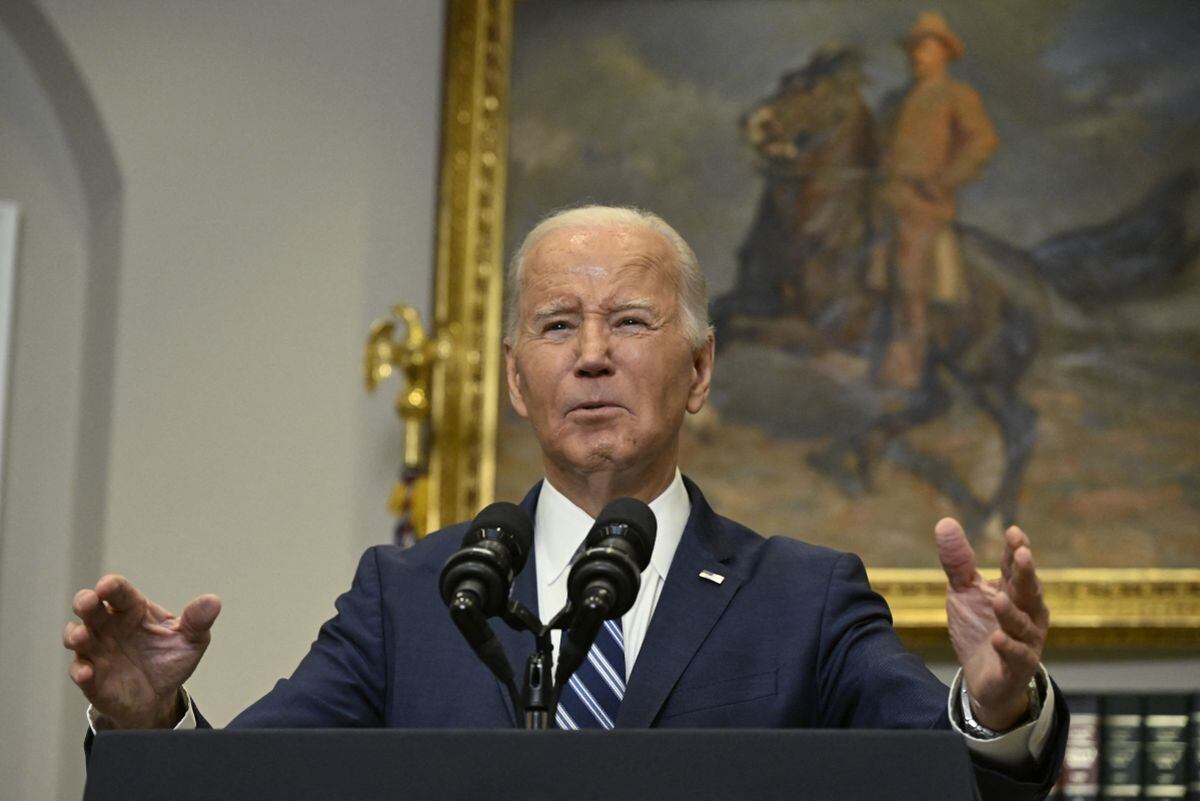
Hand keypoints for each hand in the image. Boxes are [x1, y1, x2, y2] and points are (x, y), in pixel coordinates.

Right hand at [63, 575, 220, 728]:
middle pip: (90, 609)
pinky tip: (87, 672)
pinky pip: (80, 672)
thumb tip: (213, 601)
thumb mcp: (191, 640)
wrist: (159, 697)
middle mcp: (110, 627)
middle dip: (85, 602)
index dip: (111, 587)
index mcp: (133, 611)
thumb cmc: (169, 659)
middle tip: (88, 602)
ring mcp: (98, 651)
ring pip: (77, 637)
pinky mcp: (92, 678)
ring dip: (76, 635)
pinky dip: (81, 671)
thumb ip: (198, 620)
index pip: (120, 593)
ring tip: (83, 636)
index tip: (107, 585)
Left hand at [935, 518, 1047, 731]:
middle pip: (1028, 590)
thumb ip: (957, 561)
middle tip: (1022, 554)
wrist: (982, 677)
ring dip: (1012, 612)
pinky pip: (1018, 656)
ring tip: (998, 600)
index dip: (1015, 549)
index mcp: (1014, 591)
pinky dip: (1009, 647)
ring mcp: (1026, 640)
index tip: (1013, 532)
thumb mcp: (963, 591)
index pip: (1015, 567)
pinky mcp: (1018, 666)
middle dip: (1026, 573)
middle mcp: (1027, 613)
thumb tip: (945, 522)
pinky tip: (997, 638)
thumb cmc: (979, 627)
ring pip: (1023, 624)